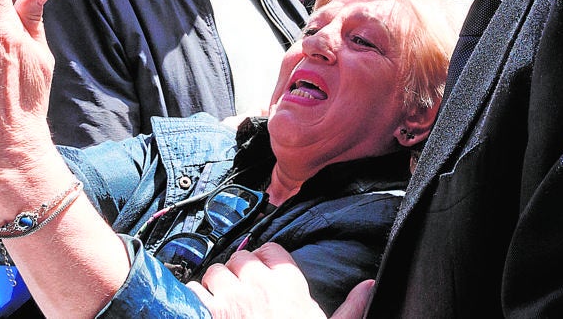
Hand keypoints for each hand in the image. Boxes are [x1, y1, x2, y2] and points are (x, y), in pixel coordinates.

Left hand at [188, 243, 373, 318]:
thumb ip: (351, 307)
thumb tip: (368, 286)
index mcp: (290, 287)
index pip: (272, 251)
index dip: (265, 260)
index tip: (263, 271)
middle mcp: (260, 286)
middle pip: (241, 258)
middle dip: (239, 272)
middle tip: (242, 291)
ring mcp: (232, 299)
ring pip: (215, 271)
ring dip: (216, 284)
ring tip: (224, 303)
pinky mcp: (209, 314)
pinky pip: (194, 290)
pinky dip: (196, 299)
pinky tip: (206, 313)